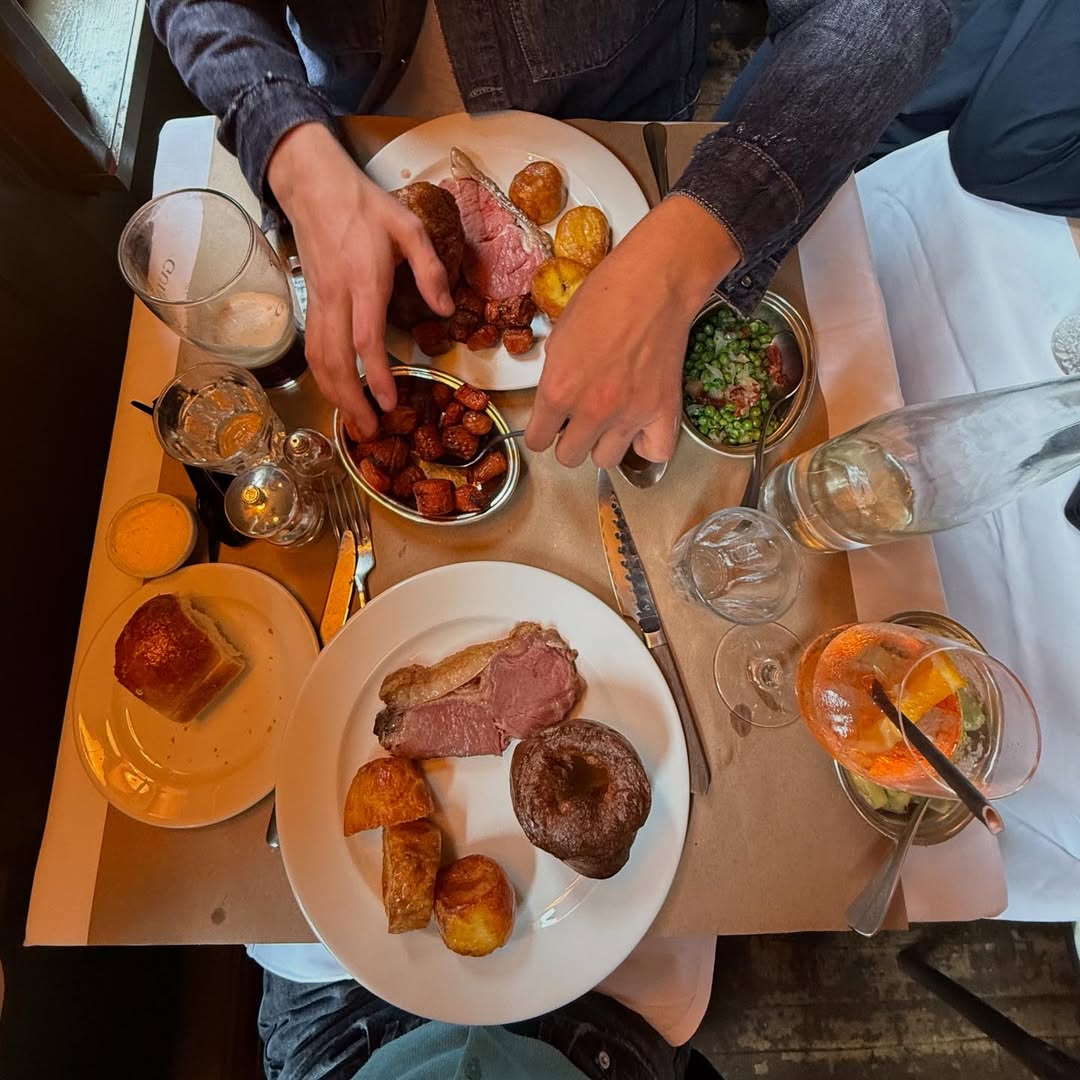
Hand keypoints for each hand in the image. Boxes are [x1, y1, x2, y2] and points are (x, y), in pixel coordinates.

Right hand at [268, 123, 453, 434]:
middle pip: (335, 360)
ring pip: (319, 358)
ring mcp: (320, 301)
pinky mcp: (312, 302)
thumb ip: (430, 268)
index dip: (375, 374)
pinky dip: (323, 376)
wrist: (313, 185)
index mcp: (364, 280)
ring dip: (334, 395)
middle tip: (369, 430)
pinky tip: (338, 393)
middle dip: (350, 400)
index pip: (365, 338)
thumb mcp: (408, 226)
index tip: (390, 402)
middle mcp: (337, 297)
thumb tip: (445, 308)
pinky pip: (314, 347)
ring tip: (354, 423)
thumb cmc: (365, 205)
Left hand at [525, 196, 739, 467]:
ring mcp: (629, 416)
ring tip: (612, 421)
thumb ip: (555, 377)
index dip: (542, 432)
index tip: (551, 425)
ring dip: (605, 443)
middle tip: (581, 420)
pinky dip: (648, 446)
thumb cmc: (602, 297)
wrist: (653, 282)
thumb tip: (557, 401)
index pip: (537, 441)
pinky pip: (654, 454)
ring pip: (606, 461)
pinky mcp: (663, 412)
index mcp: (558, 390)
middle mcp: (591, 411)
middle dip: (571, 440)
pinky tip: (642, 428)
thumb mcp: (559, 336)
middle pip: (569, 458)